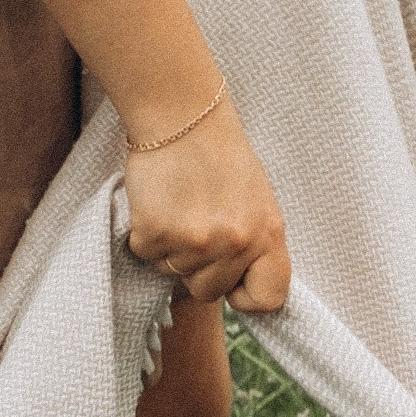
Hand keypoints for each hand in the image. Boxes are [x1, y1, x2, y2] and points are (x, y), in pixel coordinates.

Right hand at [122, 96, 291, 312]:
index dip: (245, 295)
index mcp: (269, 236)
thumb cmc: (220, 158)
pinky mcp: (157, 232)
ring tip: (178, 208)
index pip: (268, 299)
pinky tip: (157, 203)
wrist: (182, 117)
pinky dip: (146, 234)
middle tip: (195, 226)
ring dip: (171, 248)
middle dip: (198, 268)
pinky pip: (146, 255)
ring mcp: (197, 241)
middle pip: (209, 291)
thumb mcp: (257, 204)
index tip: (232, 282)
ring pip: (174, 273)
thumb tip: (242, 286)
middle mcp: (238, 243)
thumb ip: (255, 246)